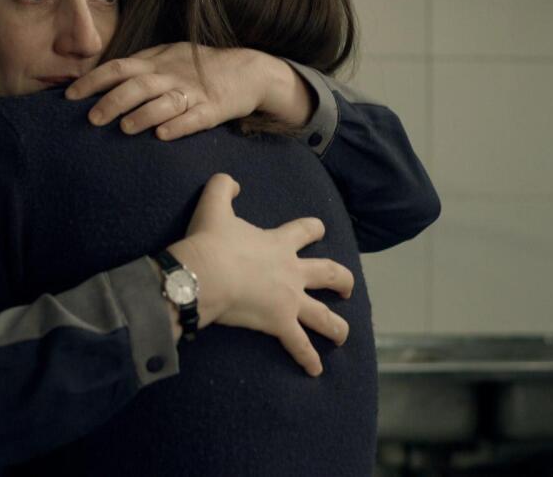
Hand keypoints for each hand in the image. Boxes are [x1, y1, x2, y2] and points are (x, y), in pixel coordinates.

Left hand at [66, 44, 313, 140]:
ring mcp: (193, 92)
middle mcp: (171, 75)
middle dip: (113, 101)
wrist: (246, 70)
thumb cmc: (198, 66)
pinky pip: (195, 118)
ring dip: (144, 114)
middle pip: (138, 85)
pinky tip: (163, 136)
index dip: (93, 81)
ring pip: (165, 101)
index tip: (70, 96)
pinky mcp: (213, 109)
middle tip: (92, 119)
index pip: (118, 67)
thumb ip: (138, 65)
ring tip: (126, 128)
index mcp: (156, 62)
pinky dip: (179, 126)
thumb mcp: (167, 56)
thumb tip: (100, 78)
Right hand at [169, 174, 354, 376]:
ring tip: (343, 335)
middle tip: (347, 286)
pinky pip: (299, 345)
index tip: (320, 229)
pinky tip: (316, 370)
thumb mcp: (213, 206)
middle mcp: (292, 272)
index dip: (314, 229)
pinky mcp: (279, 324)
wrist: (205, 274)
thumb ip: (222, 187)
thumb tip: (231, 182)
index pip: (306, 231)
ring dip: (336, 326)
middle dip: (341, 279)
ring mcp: (289, 300)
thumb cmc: (209, 242)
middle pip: (328, 274)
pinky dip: (308, 359)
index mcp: (280, 243)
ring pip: (323, 315)